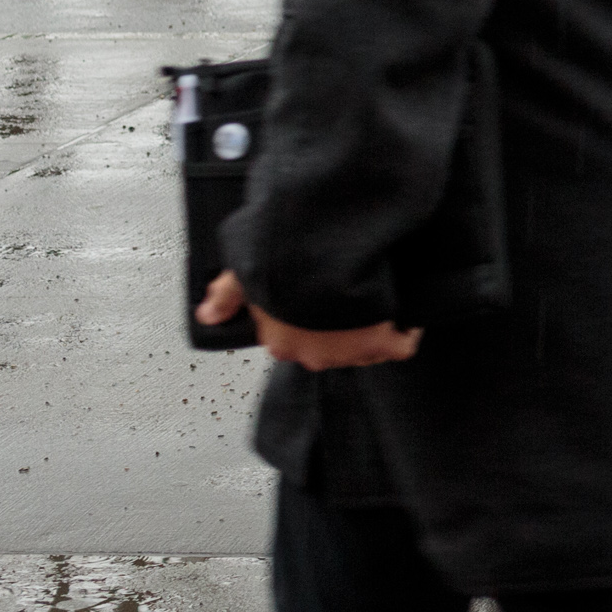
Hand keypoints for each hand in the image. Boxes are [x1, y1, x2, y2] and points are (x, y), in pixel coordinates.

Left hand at [199, 271, 423, 368]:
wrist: (325, 256)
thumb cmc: (283, 264)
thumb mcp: (245, 273)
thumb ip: (225, 295)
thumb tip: (205, 316)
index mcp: (279, 341)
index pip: (294, 340)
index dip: (307, 320)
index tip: (319, 302)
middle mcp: (312, 355)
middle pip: (332, 347)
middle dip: (341, 329)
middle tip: (350, 298)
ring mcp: (349, 353)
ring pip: (365, 348)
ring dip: (373, 329)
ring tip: (379, 300)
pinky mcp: (382, 345)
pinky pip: (399, 345)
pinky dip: (405, 332)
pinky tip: (405, 314)